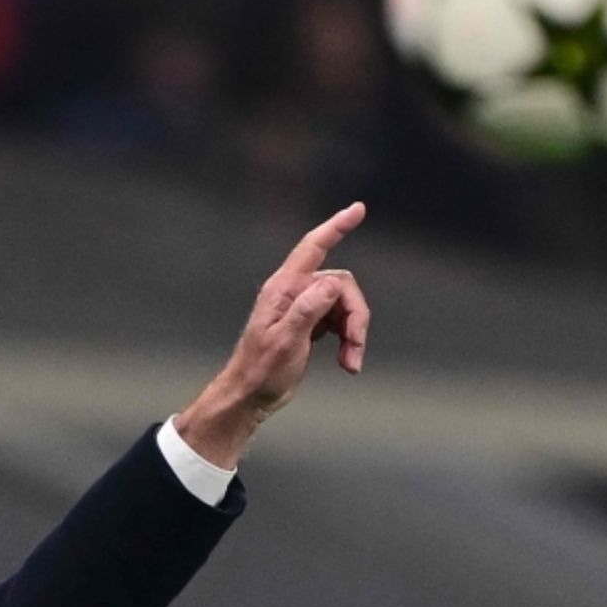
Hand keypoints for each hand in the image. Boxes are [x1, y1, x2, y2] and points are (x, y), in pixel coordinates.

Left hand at [176, 203, 370, 468]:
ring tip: (351, 363)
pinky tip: (348, 363)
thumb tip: (331, 283)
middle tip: (356, 349)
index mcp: (283, 289)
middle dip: (356, 315)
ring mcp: (302, 308)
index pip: (313, 248)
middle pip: (341, 285)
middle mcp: (293, 292)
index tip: (358, 210)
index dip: (336, 227)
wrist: (249, 396)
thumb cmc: (261, 370)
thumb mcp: (285, 341)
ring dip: (354, 333)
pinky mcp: (309, 325)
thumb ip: (307, 310)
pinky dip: (348, 341)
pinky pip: (339, 321)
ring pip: (344, 305)